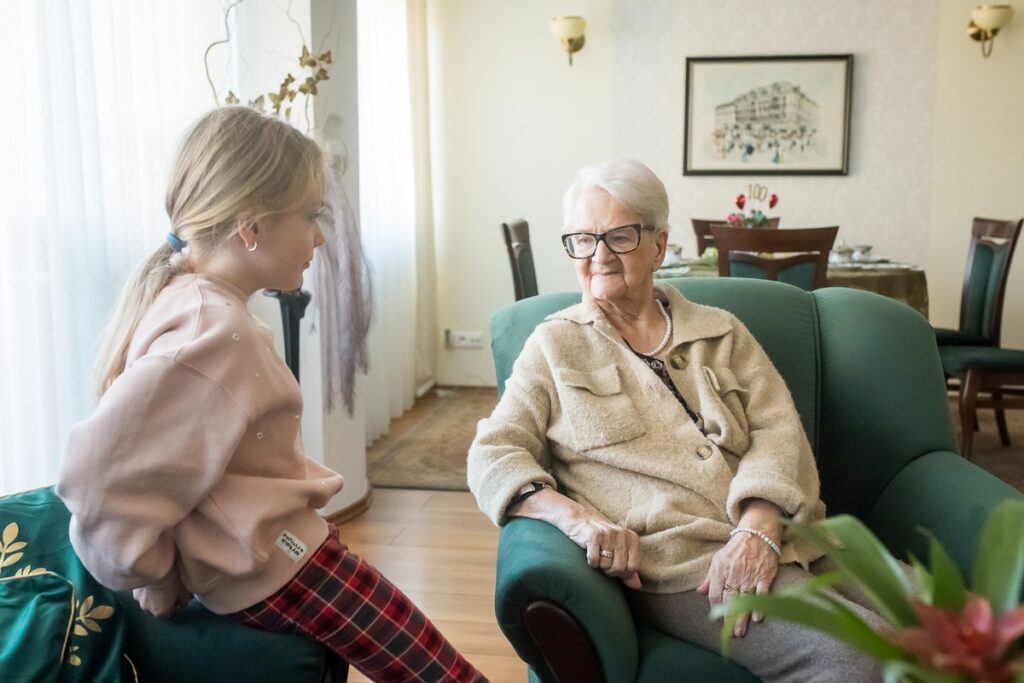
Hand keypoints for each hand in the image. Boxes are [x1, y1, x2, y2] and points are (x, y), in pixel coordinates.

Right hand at [133, 574, 191, 617]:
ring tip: (160, 586)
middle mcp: (148, 610)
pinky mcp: (134, 591)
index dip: (173, 607)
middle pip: (156, 609)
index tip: (177, 599)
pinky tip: (152, 582)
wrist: (156, 569)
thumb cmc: (173, 582)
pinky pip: (142, 593)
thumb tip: (182, 604)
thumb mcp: (185, 593)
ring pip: (148, 601)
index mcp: (161, 613)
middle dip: (162, 603)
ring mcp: (139, 601)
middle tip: (169, 592)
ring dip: (153, 596)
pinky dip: (147, 590)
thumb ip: (184, 602)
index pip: (168, 615)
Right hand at [509, 487, 641, 588]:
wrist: (580, 519)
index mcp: (631, 538)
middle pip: (620, 568)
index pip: (633, 567)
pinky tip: (589, 552)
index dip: (622, 573)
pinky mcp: (593, 536)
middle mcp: (622, 534)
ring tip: (597, 555)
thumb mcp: (618, 550)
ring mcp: (607, 534)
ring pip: (606, 566)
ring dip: (599, 566)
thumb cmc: (602, 538)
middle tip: (604, 562)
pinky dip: (590, 562)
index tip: (614, 566)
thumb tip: (637, 586)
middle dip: (610, 571)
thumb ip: (628, 569)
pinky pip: (594, 561)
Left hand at [698, 500, 782, 636]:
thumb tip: (699, 592)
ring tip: (740, 632)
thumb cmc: (736, 548)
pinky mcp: (764, 575)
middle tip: (729, 634)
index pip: (716, 593)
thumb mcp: (718, 559)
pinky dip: (759, 605)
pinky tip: (757, 618)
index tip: (718, 619)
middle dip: (729, 618)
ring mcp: (750, 575)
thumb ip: (710, 577)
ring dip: (743, 618)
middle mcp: (734, 573)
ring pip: (745, 600)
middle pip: (730, 600)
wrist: (758, 533)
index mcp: (721, 569)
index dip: (716, 607)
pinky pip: (762, 593)